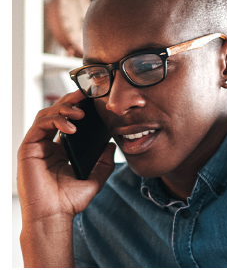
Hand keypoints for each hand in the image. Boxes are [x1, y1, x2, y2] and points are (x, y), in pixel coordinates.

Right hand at [17, 90, 115, 223]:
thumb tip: (111, 145)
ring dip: (64, 109)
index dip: (77, 108)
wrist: (54, 217)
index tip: (92, 101)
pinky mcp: (28, 148)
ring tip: (81, 112)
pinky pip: (40, 125)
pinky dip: (55, 120)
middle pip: (56, 113)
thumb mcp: (94, 179)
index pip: (67, 121)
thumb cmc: (70, 201)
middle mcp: (48, 145)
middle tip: (85, 94)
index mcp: (61, 150)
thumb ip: (104, 162)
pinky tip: (72, 127)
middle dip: (71, 101)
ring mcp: (37, 146)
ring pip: (47, 115)